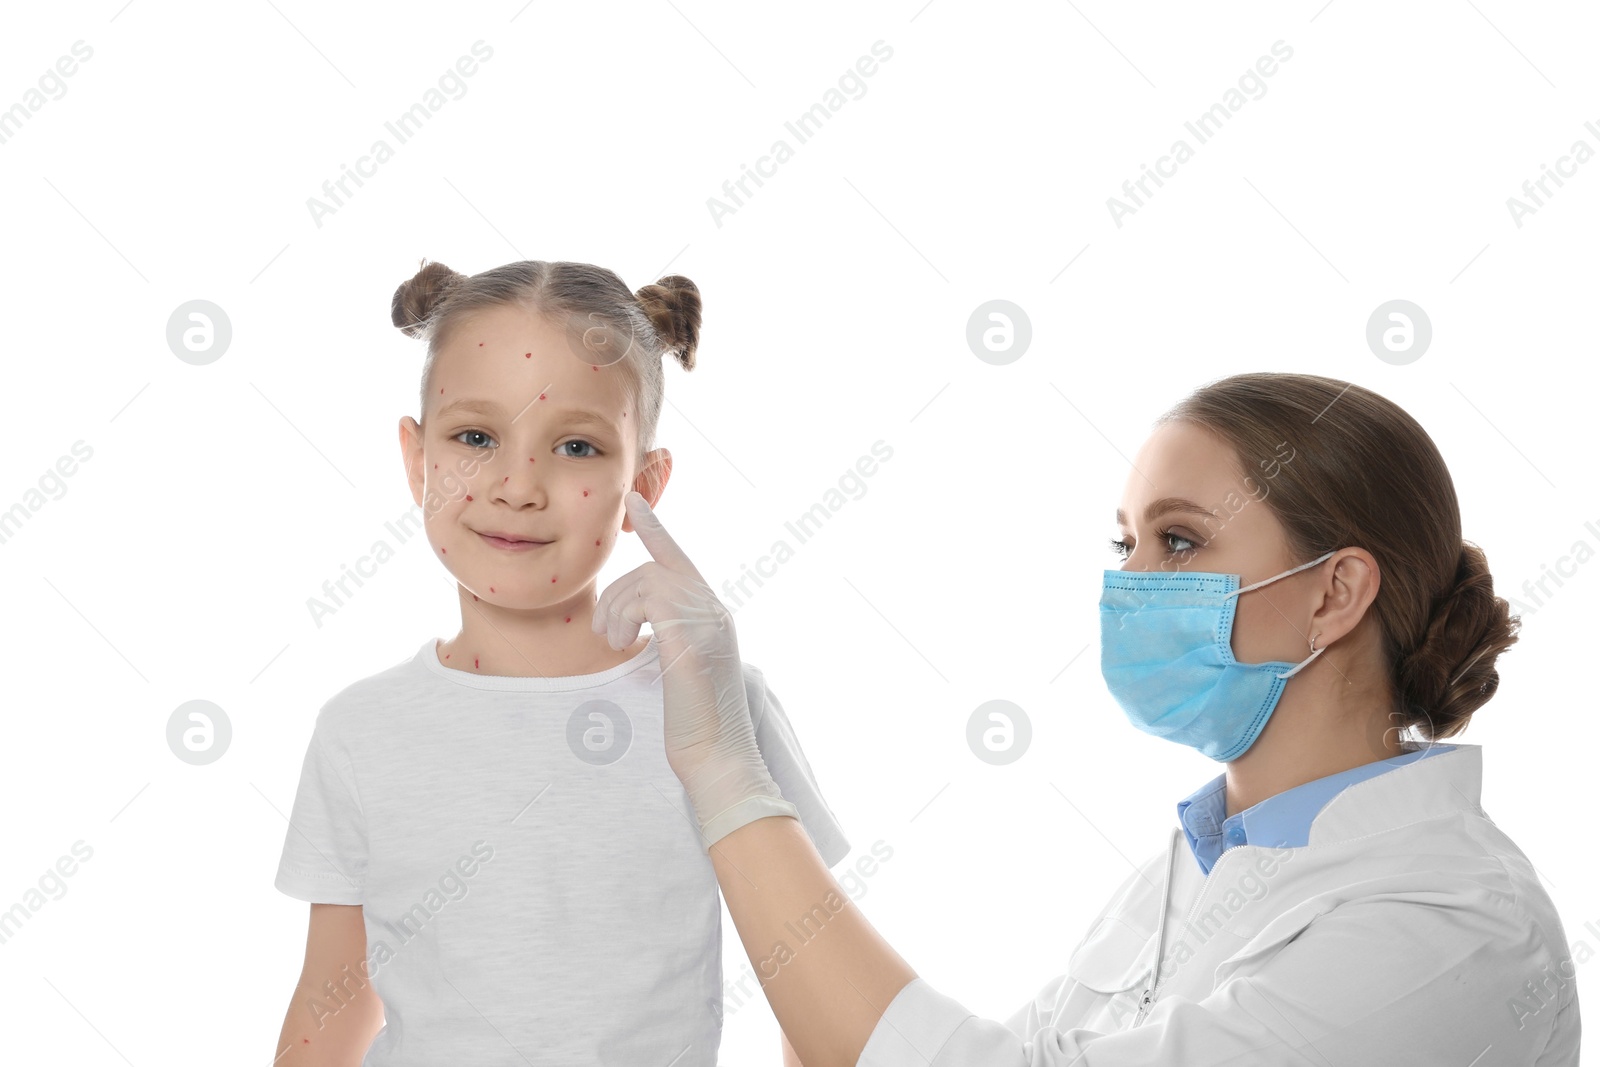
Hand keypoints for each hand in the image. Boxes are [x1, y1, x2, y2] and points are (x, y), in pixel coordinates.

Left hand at [591, 491, 799, 847]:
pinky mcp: (692, 638)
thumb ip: (668, 636)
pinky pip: (650, 599)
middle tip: (606, 634)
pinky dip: (626, 618)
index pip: (679, 558)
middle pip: (654, 569)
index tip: (633, 501)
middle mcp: (715, 610)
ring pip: (647, 581)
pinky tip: (625, 645)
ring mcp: (707, 622)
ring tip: (614, 643)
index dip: (655, 528)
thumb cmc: (694, 725)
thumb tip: (642, 624)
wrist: (716, 759)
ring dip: (618, 609)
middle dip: (618, 595)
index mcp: (712, 615)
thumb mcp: (678, 668)